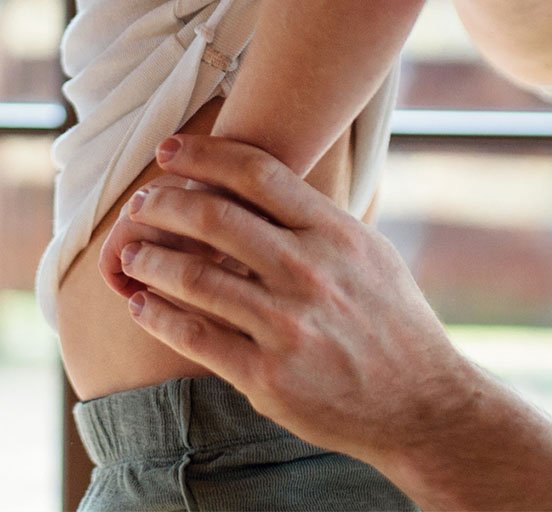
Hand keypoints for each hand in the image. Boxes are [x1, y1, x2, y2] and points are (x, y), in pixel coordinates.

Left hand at [119, 134, 473, 461]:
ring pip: (196, 278)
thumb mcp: (369, 252)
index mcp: (334, 232)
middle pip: (216, 218)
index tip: (169, 150)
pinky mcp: (267, 376)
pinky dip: (159, 316)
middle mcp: (309, 271)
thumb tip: (267, 187)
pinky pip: (196, 337)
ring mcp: (287, 324)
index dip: (205, 155)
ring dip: (151, 260)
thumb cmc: (392, 319)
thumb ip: (319, 221)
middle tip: (140, 204)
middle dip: (165, 204)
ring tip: (131, 256)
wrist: (421, 401)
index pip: (258, 173)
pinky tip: (142, 306)